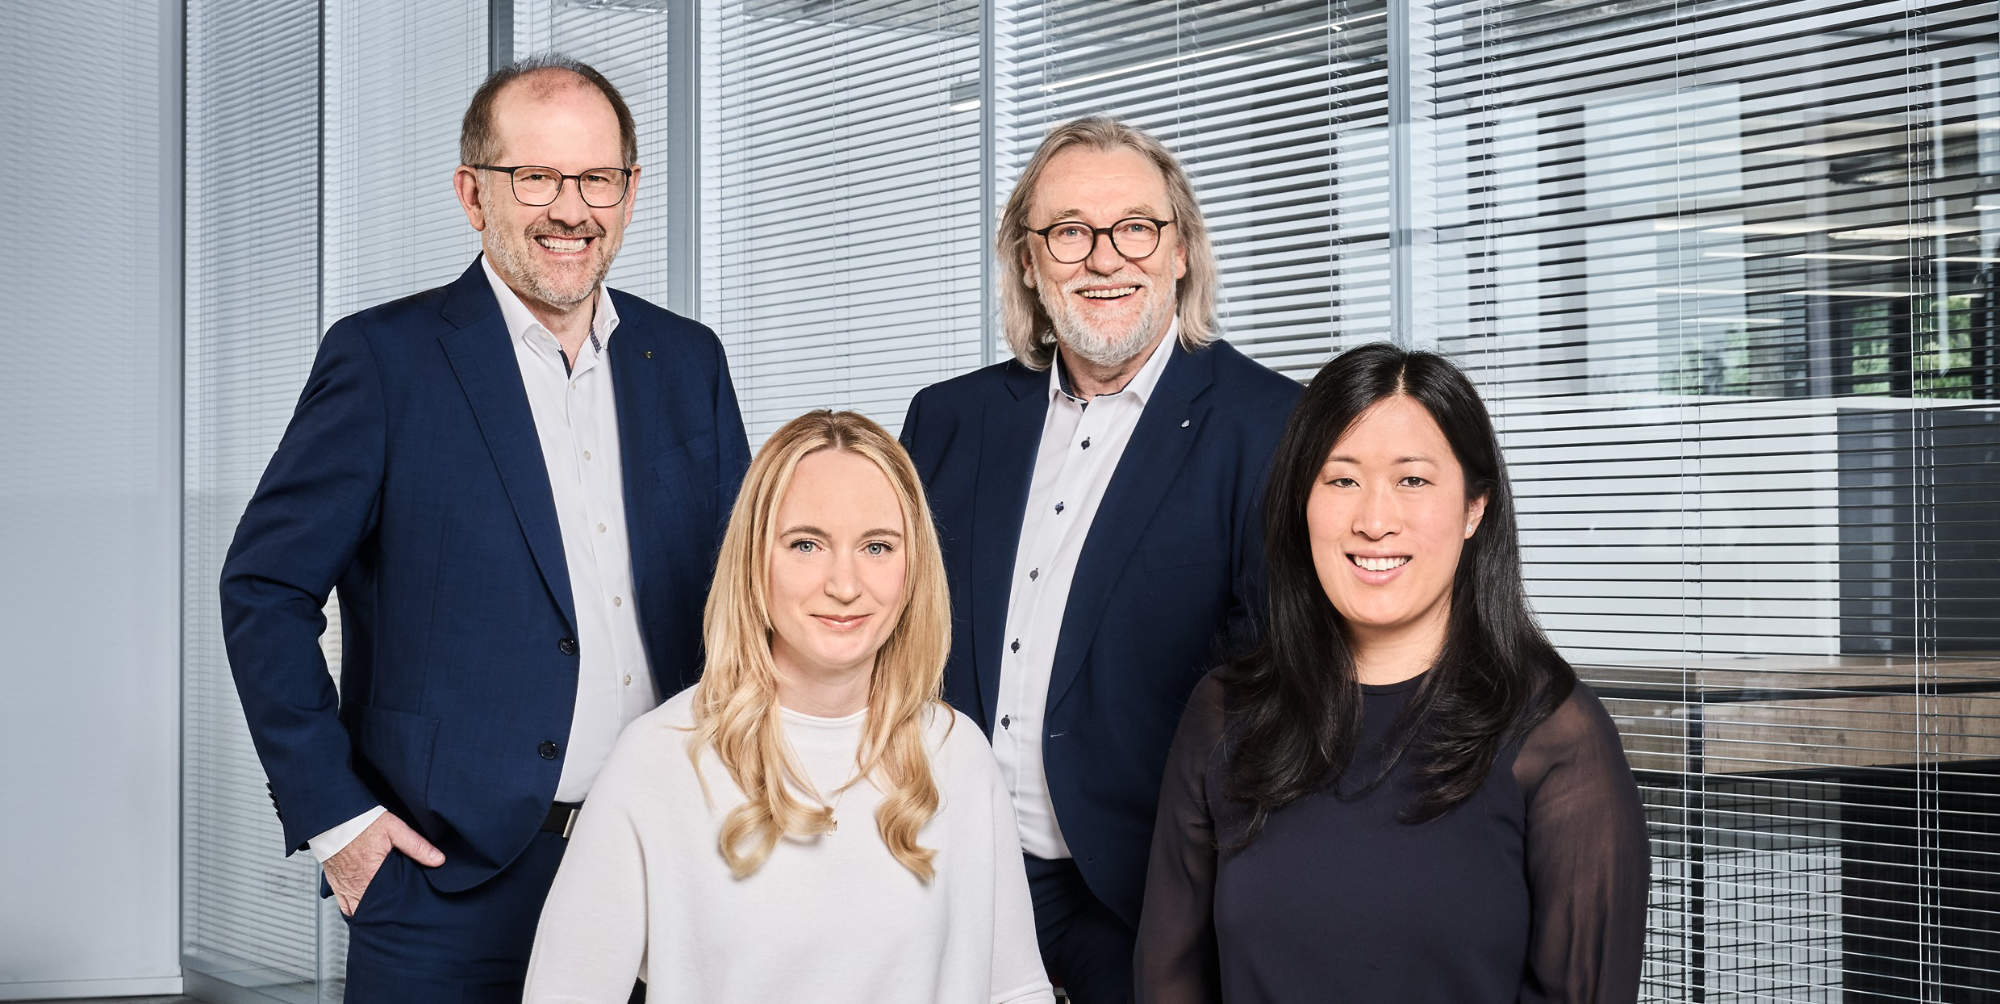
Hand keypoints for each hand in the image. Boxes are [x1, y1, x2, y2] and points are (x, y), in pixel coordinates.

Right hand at [323, 810, 444, 916]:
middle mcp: (356, 886)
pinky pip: (344, 906)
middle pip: (372, 912)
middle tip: (397, 914)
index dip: (398, 910)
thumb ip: (417, 846)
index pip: (387, 904)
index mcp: (372, 876)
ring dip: (369, 913)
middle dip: (384, 914)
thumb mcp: (394, 829)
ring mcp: (344, 888)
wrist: (333, 819)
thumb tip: (438, 860)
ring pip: (357, 912)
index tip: (408, 911)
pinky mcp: (335, 884)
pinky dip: (353, 910)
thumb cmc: (361, 822)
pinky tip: (364, 908)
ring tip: (383, 912)